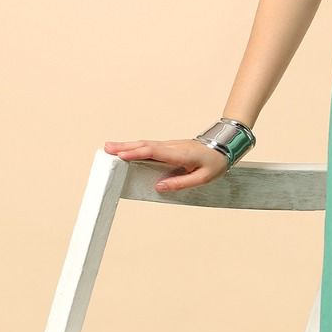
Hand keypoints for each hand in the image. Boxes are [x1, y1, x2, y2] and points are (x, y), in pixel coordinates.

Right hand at [103, 137, 229, 193]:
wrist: (224, 146)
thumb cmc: (215, 163)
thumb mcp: (203, 178)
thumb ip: (181, 183)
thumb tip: (159, 187)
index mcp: (180, 154)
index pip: (154, 152)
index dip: (137, 153)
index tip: (121, 155)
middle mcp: (172, 147)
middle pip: (145, 145)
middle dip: (125, 147)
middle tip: (107, 149)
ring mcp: (170, 145)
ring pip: (146, 144)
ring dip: (127, 145)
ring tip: (110, 148)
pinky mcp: (169, 147)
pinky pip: (150, 147)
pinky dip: (136, 147)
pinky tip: (126, 150)